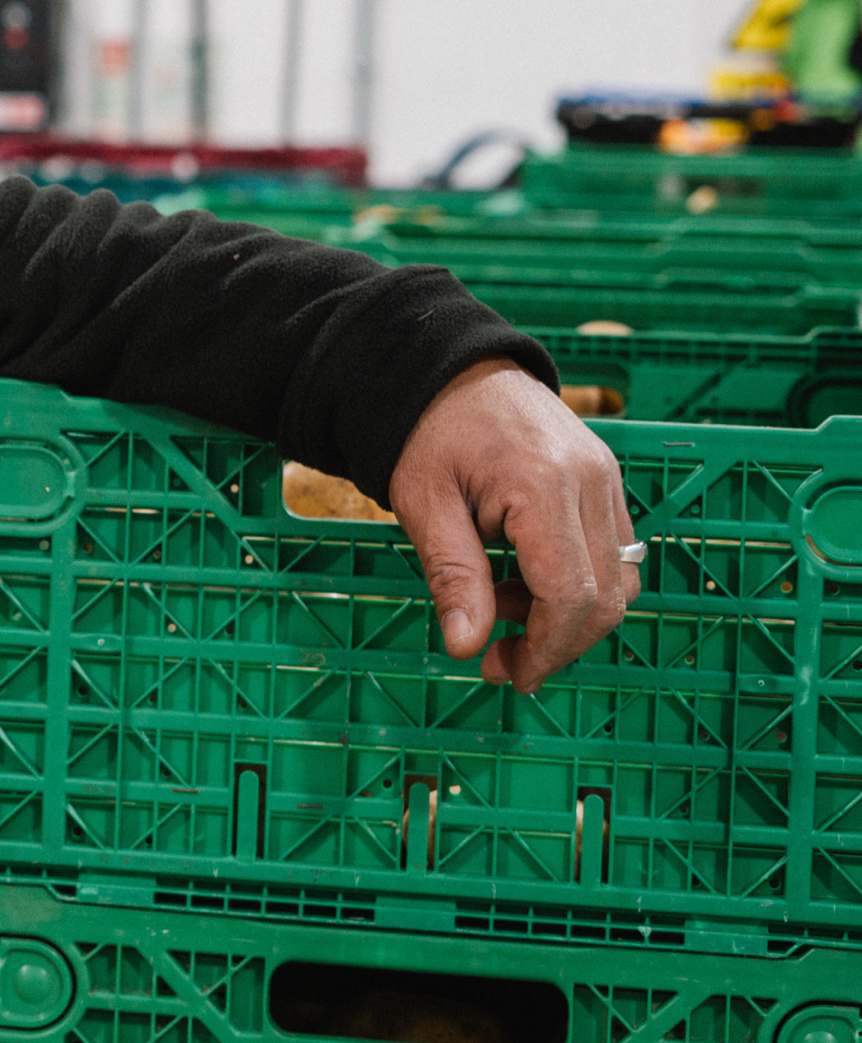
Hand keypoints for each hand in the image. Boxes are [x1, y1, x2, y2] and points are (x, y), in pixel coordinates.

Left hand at [386, 359, 637, 693]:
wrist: (452, 371)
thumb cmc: (429, 432)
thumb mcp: (424, 505)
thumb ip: (452, 577)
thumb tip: (466, 646)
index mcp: (543, 486)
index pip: (571, 594)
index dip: (545, 647)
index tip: (506, 672)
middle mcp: (592, 482)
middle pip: (606, 596)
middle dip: (557, 643)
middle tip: (500, 661)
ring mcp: (608, 480)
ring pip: (618, 580)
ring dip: (566, 615)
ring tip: (497, 608)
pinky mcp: (607, 482)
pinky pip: (612, 553)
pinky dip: (575, 583)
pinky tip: (521, 581)